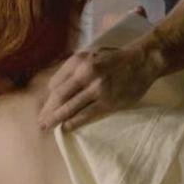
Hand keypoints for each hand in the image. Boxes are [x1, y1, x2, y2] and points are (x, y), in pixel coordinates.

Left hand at [37, 39, 162, 131]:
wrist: (143, 61)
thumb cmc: (116, 58)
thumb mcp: (92, 55)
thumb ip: (75, 68)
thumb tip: (57, 86)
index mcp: (78, 61)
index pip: (55, 83)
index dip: (48, 97)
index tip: (46, 106)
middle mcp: (84, 73)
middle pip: (58, 96)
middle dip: (47, 111)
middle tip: (40, 122)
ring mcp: (96, 88)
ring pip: (69, 107)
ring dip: (55, 119)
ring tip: (47, 127)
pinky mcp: (108, 101)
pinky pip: (86, 115)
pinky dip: (73, 122)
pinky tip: (66, 128)